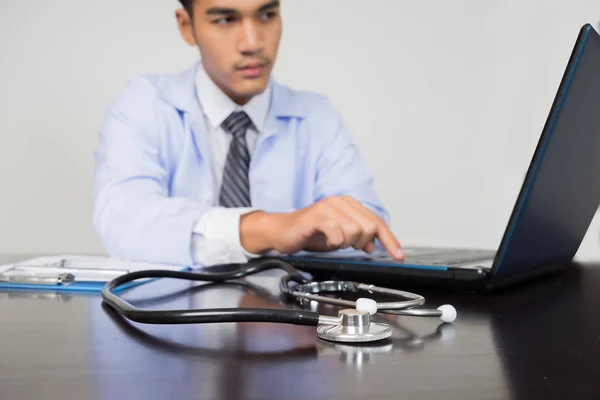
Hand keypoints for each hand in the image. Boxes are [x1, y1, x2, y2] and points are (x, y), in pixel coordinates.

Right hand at [240, 196, 403, 258]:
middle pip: (368, 227)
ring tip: (332, 241)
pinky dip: (334, 242)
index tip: (398, 255)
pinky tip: (326, 240)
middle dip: (360, 242)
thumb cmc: (310, 233)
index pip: (376, 222)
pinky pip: (337, 233)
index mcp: (349, 204)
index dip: (389, 240)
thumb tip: (372, 246)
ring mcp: (328, 206)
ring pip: (354, 230)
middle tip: (344, 244)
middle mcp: (340, 201)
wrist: (282, 231)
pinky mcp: (317, 215)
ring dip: (345, 243)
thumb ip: (358, 238)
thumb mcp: (339, 236)